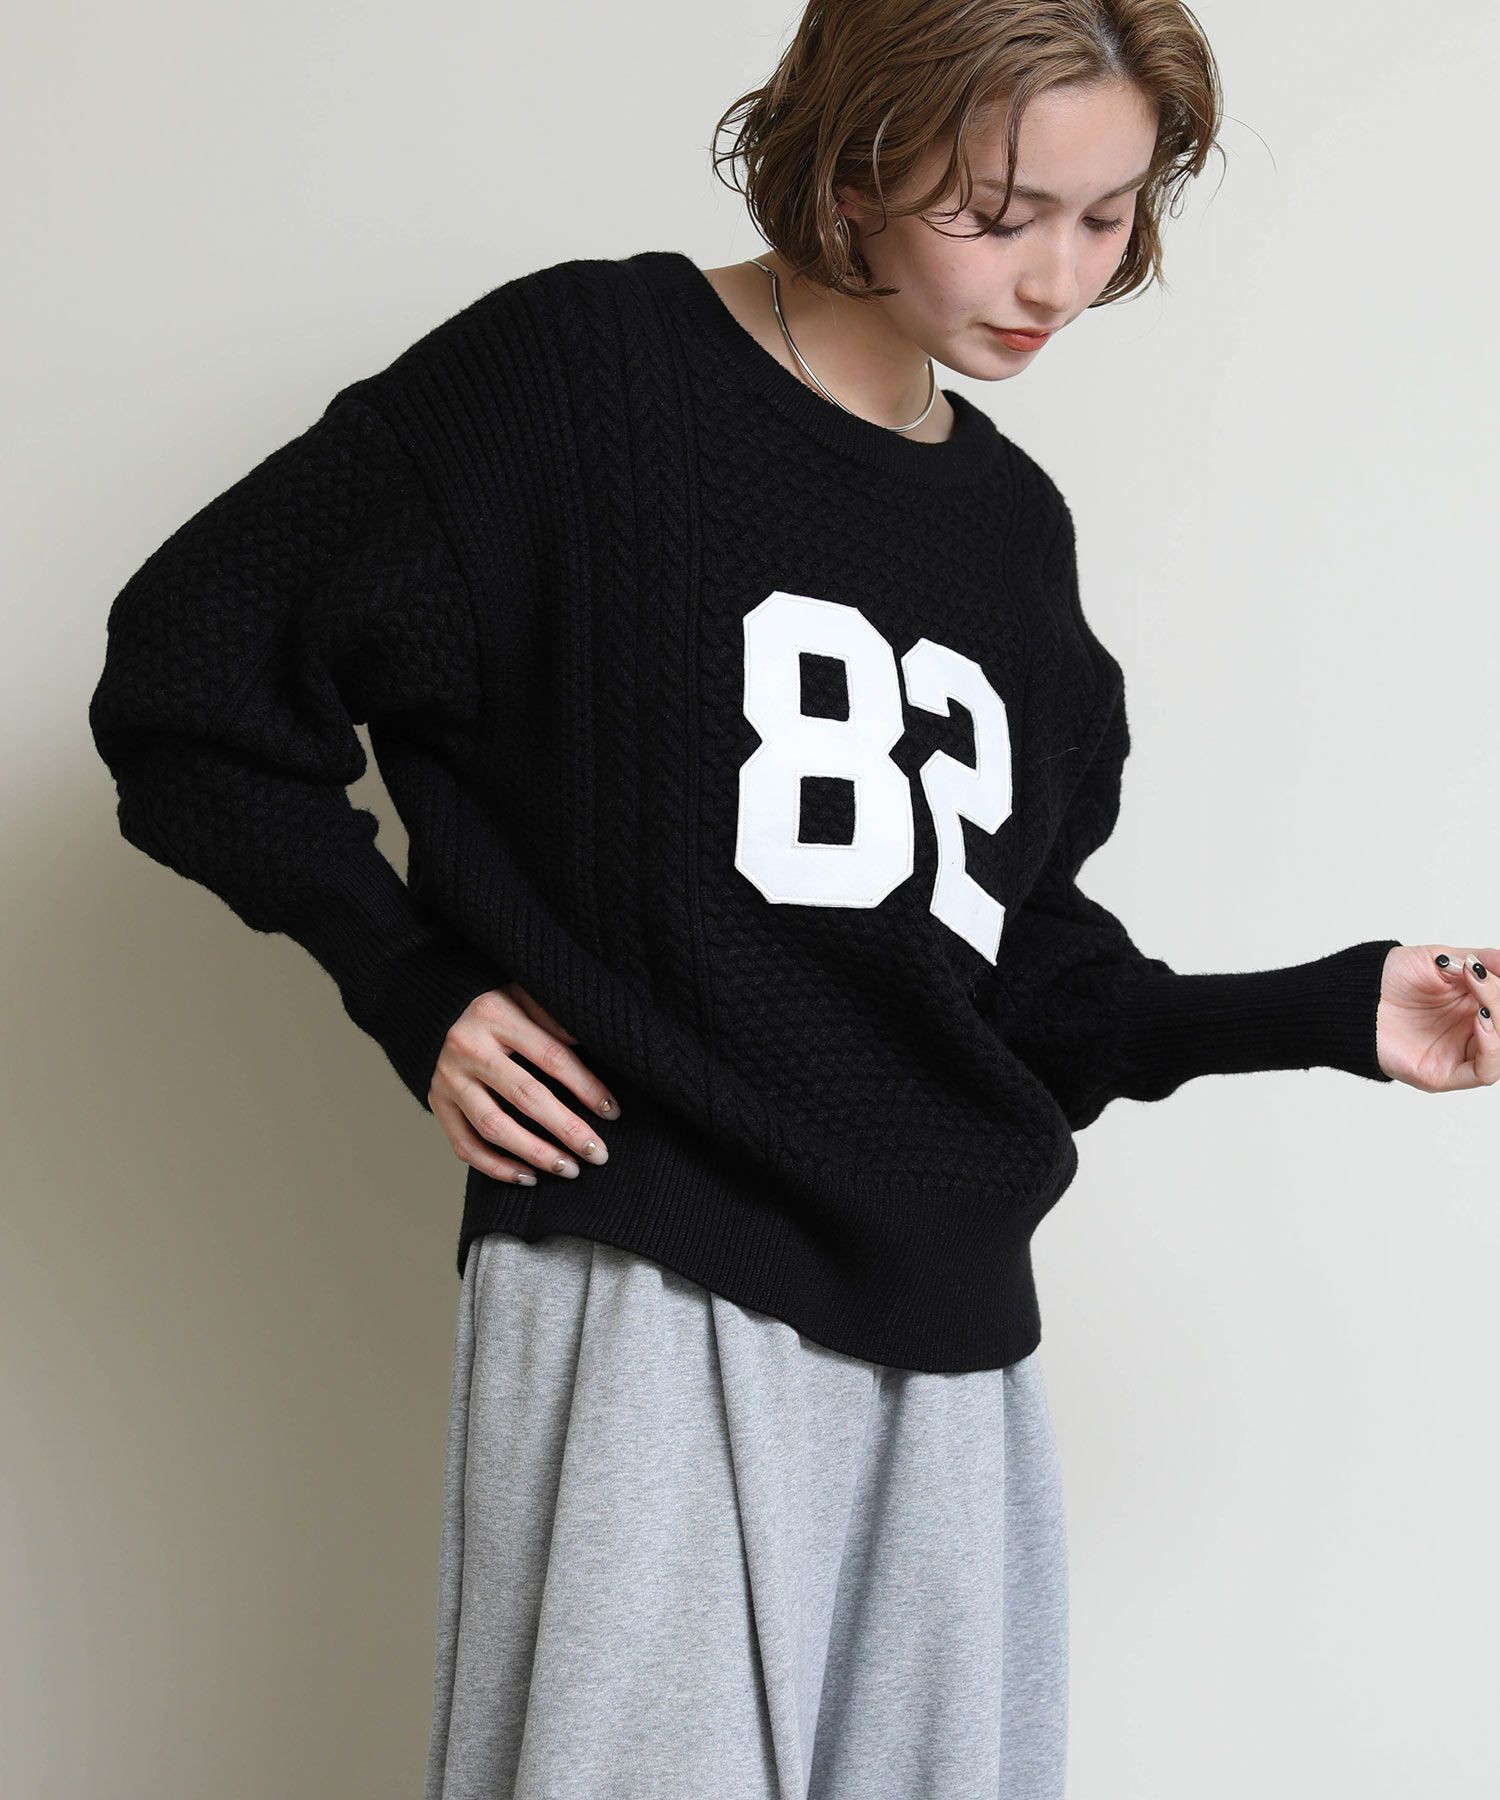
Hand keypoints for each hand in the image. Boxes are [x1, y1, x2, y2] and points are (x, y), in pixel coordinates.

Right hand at [427, 983, 619, 1182]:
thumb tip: (591, 1044)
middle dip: (566, 1129)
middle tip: (597, 1153)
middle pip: (525, 1096)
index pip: (551, 1056)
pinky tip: (529, 1177)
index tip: (612, 1112)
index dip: (585, 1087)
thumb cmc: (501, 1009)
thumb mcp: (527, 996)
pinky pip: (465, 1146)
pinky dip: (496, 1168)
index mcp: (495, 1015)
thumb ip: (555, 1016)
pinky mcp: (437, 1104)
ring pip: (493, 1127)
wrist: (441, 1014)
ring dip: (535, 1154)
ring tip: (569, 1170)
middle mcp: (467, 1047)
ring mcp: (448, 1079)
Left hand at [1376, 945, 1499, 1090]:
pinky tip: (1480, 1020)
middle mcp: (1470, 1033)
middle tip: (1480, 977)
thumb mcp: (1441, 959)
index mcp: (1473, 1007)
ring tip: (1480, 1001)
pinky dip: (1492, 1048)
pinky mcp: (1444, 1074)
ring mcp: (1459, 1054)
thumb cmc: (1391, 978)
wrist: (1355, 995)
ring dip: (1499, 1020)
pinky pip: (1484, 1071)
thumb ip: (1480, 961)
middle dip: (1498, 999)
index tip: (1486, 967)